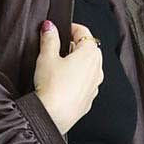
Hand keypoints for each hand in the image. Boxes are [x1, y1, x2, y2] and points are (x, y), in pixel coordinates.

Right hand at [32, 19, 103, 134]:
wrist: (53, 115)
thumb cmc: (53, 88)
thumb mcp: (46, 57)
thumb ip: (49, 38)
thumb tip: (49, 27)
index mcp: (90, 53)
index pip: (84, 32)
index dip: (70, 27)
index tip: (59, 29)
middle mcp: (97, 68)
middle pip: (88, 49)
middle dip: (73, 45)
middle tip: (57, 48)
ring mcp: (95, 85)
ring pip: (88, 67)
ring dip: (76, 63)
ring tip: (58, 67)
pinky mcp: (88, 99)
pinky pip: (85, 83)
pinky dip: (76, 79)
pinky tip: (62, 83)